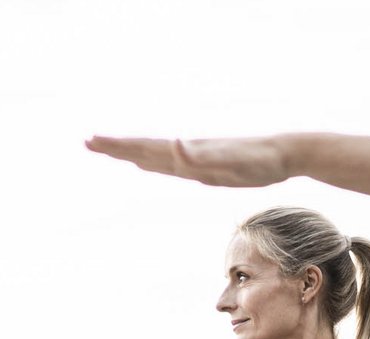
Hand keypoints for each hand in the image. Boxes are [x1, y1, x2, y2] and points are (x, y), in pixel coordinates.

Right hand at [85, 135, 290, 187]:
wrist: (283, 154)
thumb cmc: (259, 160)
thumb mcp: (232, 160)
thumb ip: (201, 155)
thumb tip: (175, 145)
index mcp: (187, 152)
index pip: (145, 147)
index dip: (119, 146)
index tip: (92, 141)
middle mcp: (187, 153)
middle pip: (144, 149)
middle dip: (115, 147)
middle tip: (87, 142)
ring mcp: (195, 159)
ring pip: (155, 156)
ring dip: (130, 153)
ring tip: (108, 150)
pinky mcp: (206, 166)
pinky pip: (173, 166)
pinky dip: (154, 163)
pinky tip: (147, 163)